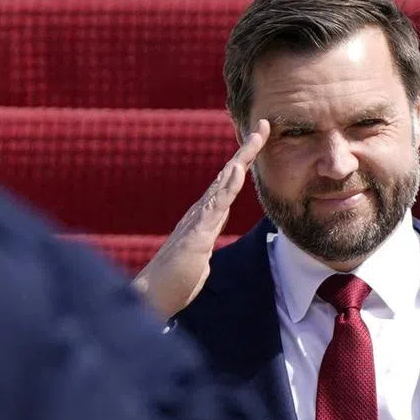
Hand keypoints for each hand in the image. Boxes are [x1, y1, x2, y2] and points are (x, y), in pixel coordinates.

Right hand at [133, 121, 269, 319]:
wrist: (154, 295)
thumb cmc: (176, 279)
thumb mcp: (200, 254)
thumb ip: (207, 235)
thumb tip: (213, 225)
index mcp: (205, 216)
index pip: (229, 183)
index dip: (245, 161)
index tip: (260, 140)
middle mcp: (201, 211)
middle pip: (228, 174)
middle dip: (248, 149)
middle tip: (265, 125)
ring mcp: (198, 220)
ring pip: (224, 183)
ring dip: (241, 160)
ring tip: (256, 139)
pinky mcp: (196, 234)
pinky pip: (216, 206)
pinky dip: (228, 187)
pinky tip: (238, 171)